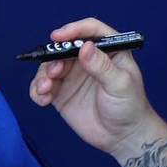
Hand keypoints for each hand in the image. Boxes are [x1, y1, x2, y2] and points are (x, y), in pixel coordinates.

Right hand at [30, 18, 153, 159]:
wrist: (122, 136)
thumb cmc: (129, 105)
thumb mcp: (120, 84)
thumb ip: (102, 66)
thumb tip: (85, 47)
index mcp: (108, 50)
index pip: (90, 31)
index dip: (73, 30)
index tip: (57, 36)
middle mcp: (88, 59)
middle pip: (64, 48)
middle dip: (53, 57)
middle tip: (53, 72)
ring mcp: (73, 75)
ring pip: (50, 66)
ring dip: (42, 75)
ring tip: (45, 90)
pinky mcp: (62, 93)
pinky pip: (43, 86)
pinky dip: (37, 90)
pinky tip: (42, 99)